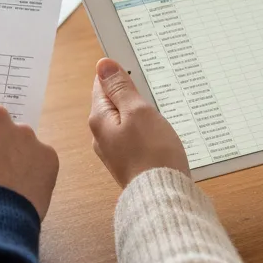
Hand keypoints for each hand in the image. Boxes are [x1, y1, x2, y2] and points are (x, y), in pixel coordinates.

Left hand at [88, 58, 189, 188]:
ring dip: (140, 114)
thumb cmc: (152, 153)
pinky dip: (145, 130)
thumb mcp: (138, 111)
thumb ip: (120, 88)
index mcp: (99, 120)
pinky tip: (159, 133)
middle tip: (152, 89)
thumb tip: (103, 65)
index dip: (118, 75)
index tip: (136, 69)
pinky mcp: (129, 163)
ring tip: (159, 111)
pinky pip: (134, 137)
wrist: (164, 197)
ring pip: (125, 121)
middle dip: (130, 95)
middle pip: (113, 104)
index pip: (101, 86)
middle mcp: (101, 136)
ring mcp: (115, 151)